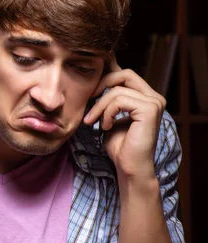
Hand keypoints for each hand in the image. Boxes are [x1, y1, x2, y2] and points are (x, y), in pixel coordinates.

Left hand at [83, 56, 165, 180]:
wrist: (129, 167)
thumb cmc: (120, 147)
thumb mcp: (111, 118)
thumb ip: (109, 102)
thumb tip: (97, 83)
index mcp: (147, 98)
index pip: (126, 75)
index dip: (106, 79)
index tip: (90, 93)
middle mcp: (154, 98)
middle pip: (125, 74)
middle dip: (102, 84)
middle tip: (89, 100)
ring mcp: (154, 102)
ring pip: (117, 91)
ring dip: (100, 107)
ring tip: (95, 122)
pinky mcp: (149, 109)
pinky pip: (119, 100)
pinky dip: (107, 113)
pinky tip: (105, 126)